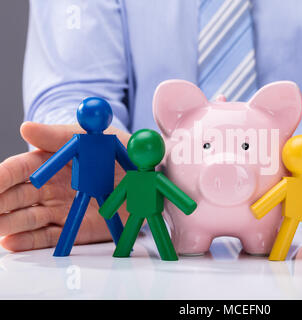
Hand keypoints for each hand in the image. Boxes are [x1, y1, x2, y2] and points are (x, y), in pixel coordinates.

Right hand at [0, 122, 130, 250]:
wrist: (145, 177)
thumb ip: (60, 135)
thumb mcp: (91, 139)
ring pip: (25, 219)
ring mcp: (60, 210)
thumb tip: (26, 128)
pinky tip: (12, 241)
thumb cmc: (116, 151)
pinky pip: (48, 237)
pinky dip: (29, 241)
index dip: (1, 177)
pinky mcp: (74, 229)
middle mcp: (49, 187)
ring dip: (7, 224)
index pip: (18, 169)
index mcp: (50, 162)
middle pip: (15, 197)